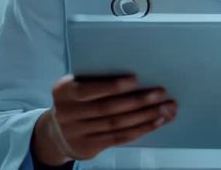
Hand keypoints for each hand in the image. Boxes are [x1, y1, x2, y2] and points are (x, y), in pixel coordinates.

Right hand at [33, 74, 177, 163]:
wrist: (55, 133)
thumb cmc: (74, 101)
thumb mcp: (73, 86)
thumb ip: (93, 79)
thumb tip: (133, 74)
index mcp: (64, 91)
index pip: (90, 89)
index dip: (113, 86)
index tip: (136, 79)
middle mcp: (68, 113)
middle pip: (109, 108)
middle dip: (138, 100)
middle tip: (161, 93)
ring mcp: (78, 133)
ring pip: (117, 124)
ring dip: (145, 116)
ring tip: (165, 108)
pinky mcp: (90, 147)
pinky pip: (119, 137)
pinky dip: (140, 129)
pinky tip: (156, 122)